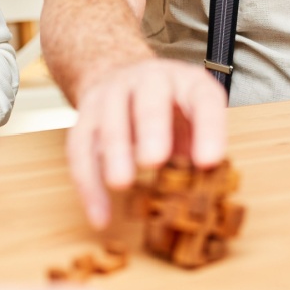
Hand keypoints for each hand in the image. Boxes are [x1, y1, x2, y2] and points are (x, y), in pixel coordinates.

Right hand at [66, 58, 227, 228]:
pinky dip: (89, 184)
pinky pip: (81, 148)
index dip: (208, 129)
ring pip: (109, 120)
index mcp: (187, 82)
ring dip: (114, 153)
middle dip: (152, 128)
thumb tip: (207, 193)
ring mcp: (113, 93)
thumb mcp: (194, 119)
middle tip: (155, 160)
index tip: (209, 161)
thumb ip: (201, 150)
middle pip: (149, 99)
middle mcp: (149, 80)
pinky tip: (100, 214)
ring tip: (121, 183)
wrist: (122, 74)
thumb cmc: (170, 108)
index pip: (203, 98)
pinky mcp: (85, 115)